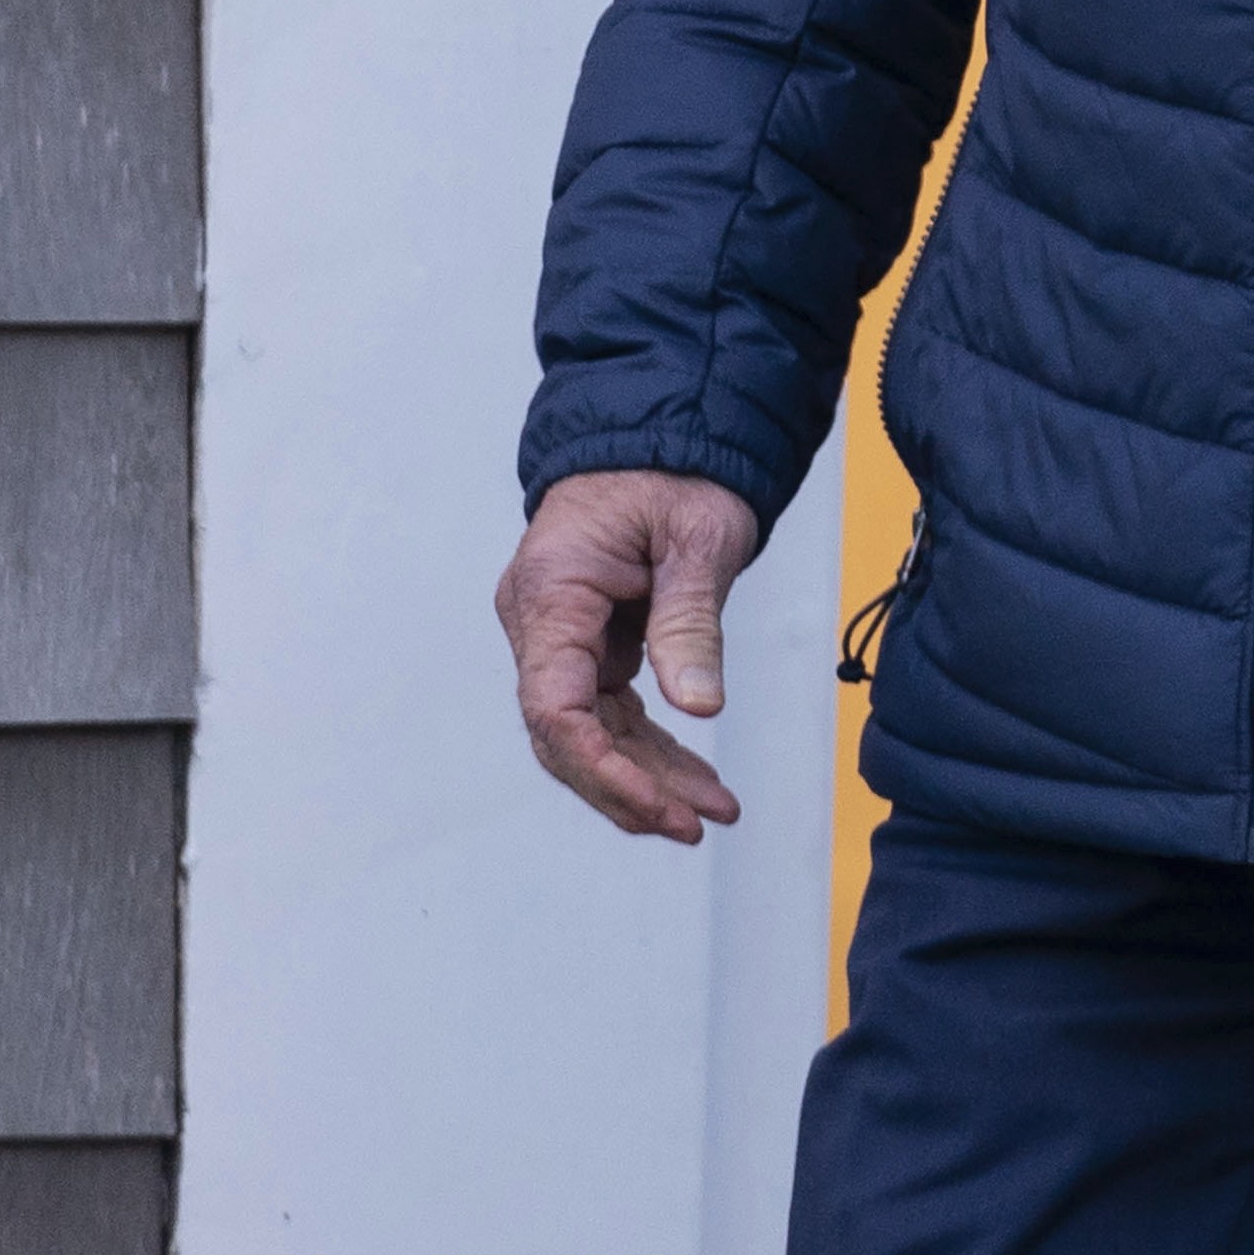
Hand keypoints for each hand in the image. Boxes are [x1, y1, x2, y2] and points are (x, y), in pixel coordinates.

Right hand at [496, 469, 765, 843]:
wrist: (663, 430)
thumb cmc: (674, 470)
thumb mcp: (699, 538)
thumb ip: (689, 623)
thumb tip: (698, 707)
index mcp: (550, 594)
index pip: (554, 706)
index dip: (600, 767)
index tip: (657, 804)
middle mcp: (541, 623)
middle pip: (567, 735)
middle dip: (630, 788)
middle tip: (697, 824)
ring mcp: (561, 637)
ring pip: (590, 733)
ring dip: (647, 777)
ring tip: (712, 812)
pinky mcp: (589, 644)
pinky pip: (610, 712)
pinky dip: (650, 748)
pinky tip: (692, 781)